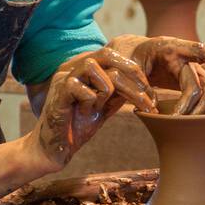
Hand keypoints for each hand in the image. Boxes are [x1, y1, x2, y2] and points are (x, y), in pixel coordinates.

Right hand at [22, 46, 155, 171]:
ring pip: (94, 67)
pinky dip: (90, 103)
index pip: (113, 57)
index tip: (150, 94)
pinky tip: (83, 113)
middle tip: (146, 96)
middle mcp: (72, 67)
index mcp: (84, 68)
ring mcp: (63, 77)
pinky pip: (83, 89)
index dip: (135, 72)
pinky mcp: (57, 92)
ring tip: (99, 106)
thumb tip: (142, 84)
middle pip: (107, 55)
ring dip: (105, 88)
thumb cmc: (78, 126)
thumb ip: (118, 93)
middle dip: (131, 74)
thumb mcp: (105, 107)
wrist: (54, 149)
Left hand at [107, 34, 204, 114]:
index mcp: (172, 47)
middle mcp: (187, 55)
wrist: (131, 52)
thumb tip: (152, 107)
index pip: (203, 53)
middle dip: (202, 105)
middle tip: (186, 122)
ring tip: (195, 122)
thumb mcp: (126, 67)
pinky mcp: (191, 74)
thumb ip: (138, 83)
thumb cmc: (127, 59)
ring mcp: (191, 65)